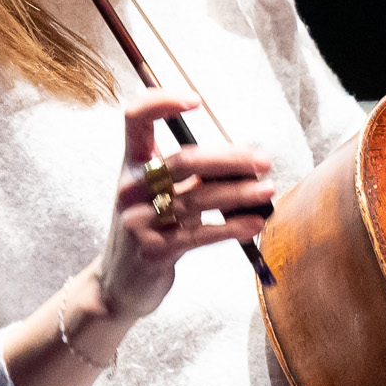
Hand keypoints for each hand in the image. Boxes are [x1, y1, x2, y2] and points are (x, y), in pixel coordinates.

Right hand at [88, 90, 272, 331]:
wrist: (118, 284)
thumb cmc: (151, 229)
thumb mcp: (159, 196)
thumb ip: (190, 175)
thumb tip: (246, 162)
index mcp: (131, 165)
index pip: (135, 118)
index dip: (161, 102)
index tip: (196, 101)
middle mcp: (130, 188)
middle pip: (182, 161)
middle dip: (229, 159)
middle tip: (262, 161)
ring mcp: (140, 221)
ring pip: (198, 199)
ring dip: (239, 193)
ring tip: (267, 190)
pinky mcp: (154, 252)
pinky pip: (200, 235)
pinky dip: (232, 227)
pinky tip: (255, 222)